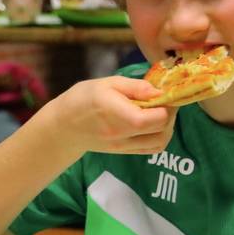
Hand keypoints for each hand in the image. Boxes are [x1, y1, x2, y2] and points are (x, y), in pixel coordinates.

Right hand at [46, 75, 175, 156]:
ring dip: (167, 127)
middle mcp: (122, 134)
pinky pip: (152, 148)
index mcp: (117, 114)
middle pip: (162, 130)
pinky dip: (159, 136)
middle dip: (170, 114)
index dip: (167, 105)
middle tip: (163, 101)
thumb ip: (136, 87)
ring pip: (160, 143)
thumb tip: (161, 92)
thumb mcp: (107, 83)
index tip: (163, 93)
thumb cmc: (82, 99)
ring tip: (158, 113)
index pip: (157, 117)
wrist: (63, 126)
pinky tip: (152, 124)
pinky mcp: (124, 152)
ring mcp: (123, 146)